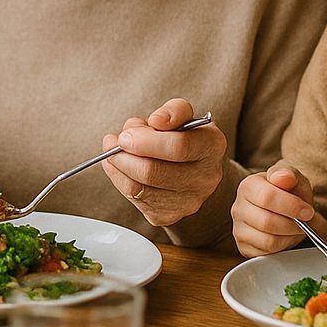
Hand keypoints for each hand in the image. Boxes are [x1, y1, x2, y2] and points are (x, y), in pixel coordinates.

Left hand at [100, 99, 225, 228]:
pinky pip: (134, 199)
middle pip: (153, 171)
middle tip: (115, 142)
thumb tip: (156, 120)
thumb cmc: (182, 137)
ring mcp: (188, 201)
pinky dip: (119, 179)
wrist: (191, 169)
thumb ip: (172, 111)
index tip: (125, 134)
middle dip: (124, 155)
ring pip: (139, 187)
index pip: (178, 147)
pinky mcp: (168, 215)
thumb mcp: (182, 115)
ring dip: (118, 166)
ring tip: (114, 152)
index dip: (145, 141)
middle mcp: (206, 177)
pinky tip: (120, 167)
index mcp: (212, 146)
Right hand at [231, 163, 326, 256]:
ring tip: (296, 228)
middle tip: (304, 222)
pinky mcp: (244, 247)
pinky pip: (267, 254)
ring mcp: (239, 229)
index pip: (267, 198)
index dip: (291, 206)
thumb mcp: (293, 178)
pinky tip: (286, 236)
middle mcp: (238, 207)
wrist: (285, 209)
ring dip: (289, 237)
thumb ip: (288, 174)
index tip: (307, 211)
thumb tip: (283, 177)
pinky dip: (282, 247)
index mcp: (248, 186)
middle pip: (267, 222)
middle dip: (292, 224)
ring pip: (268, 241)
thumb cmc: (288, 192)